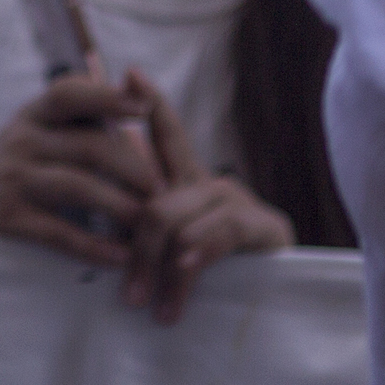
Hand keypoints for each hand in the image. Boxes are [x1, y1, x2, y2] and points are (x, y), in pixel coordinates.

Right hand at [0, 70, 162, 266]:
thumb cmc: (7, 175)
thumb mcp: (30, 137)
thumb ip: (74, 123)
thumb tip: (135, 99)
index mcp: (31, 116)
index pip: (69, 93)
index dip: (108, 96)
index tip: (144, 107)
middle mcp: (21, 140)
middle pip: (89, 145)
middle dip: (134, 168)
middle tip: (163, 190)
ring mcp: (12, 178)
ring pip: (79, 187)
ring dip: (122, 207)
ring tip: (149, 224)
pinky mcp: (6, 218)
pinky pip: (59, 232)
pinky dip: (94, 246)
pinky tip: (119, 257)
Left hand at [123, 82, 294, 323]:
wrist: (281, 311)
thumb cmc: (217, 284)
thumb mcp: (172, 257)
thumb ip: (146, 235)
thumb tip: (102, 224)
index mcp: (188, 186)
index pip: (167, 136)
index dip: (150, 104)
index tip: (129, 73)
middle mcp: (212, 186)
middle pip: (156, 200)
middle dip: (138, 248)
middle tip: (130, 295)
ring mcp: (239, 202)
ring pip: (180, 218)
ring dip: (162, 268)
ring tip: (154, 308)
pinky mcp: (266, 226)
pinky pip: (221, 231)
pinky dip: (197, 254)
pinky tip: (183, 272)